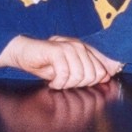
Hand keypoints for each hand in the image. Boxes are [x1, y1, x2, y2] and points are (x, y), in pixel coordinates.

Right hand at [0, 35, 116, 89]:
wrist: (24, 52)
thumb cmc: (46, 62)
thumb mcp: (70, 69)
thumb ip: (88, 70)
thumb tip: (107, 76)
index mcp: (85, 49)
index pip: (101, 70)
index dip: (91, 83)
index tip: (76, 84)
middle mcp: (79, 46)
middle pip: (92, 76)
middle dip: (77, 85)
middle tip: (65, 82)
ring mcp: (68, 47)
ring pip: (79, 75)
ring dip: (66, 84)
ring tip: (58, 81)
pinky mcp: (57, 51)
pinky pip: (65, 74)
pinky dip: (58, 83)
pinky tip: (52, 82)